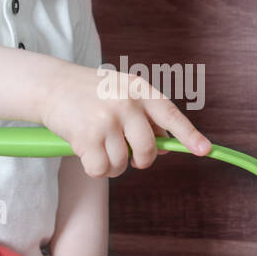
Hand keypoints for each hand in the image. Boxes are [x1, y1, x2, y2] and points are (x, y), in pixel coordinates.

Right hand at [39, 63, 210, 177]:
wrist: (52, 85)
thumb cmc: (91, 93)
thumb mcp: (123, 93)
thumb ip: (146, 116)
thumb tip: (165, 146)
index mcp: (139, 90)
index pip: (170, 115)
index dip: (189, 135)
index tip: (204, 150)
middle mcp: (125, 104)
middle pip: (147, 149)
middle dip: (141, 160)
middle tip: (131, 156)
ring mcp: (106, 120)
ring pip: (123, 163)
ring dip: (113, 164)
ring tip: (99, 145)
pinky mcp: (86, 137)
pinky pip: (102, 169)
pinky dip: (96, 168)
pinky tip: (86, 151)